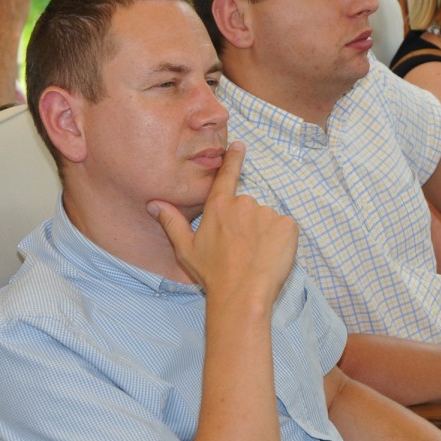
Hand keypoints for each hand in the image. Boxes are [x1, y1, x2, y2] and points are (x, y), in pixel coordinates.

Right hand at [149, 142, 297, 303]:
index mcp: (218, 207)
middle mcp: (243, 204)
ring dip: (264, 234)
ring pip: (267, 220)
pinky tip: (270, 257)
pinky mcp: (287, 225)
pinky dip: (281, 241)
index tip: (240, 145)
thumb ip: (172, 222)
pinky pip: (285, 229)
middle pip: (249, 208)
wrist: (242, 295)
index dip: (234, 159)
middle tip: (241, 251)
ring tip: (255, 257)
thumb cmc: (213, 275)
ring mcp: (267, 213)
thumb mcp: (186, 249)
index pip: (227, 175)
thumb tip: (153, 203)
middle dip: (247, 225)